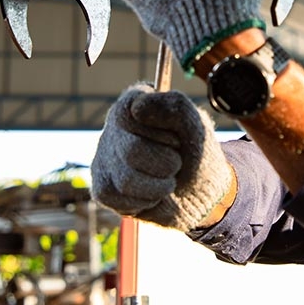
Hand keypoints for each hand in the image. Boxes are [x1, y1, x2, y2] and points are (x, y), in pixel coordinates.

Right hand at [91, 83, 233, 230]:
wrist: (201, 192)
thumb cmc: (196, 154)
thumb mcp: (196, 126)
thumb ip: (174, 107)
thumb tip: (137, 108)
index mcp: (135, 103)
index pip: (131, 112)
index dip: (161, 133)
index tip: (177, 141)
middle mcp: (115, 127)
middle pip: (131, 150)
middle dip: (165, 163)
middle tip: (177, 163)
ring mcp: (105, 157)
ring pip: (126, 179)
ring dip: (159, 185)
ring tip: (167, 179)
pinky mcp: (103, 188)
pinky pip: (119, 199)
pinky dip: (147, 201)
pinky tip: (153, 192)